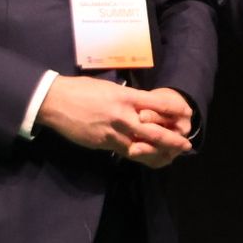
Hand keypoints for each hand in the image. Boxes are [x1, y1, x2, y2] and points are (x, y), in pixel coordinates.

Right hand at [36, 76, 194, 167]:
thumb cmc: (82, 90)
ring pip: (140, 146)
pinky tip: (146, 155)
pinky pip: (124, 151)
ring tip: (170, 155)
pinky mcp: (102, 143)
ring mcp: (112, 132)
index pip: (158, 103)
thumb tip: (144, 104)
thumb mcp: (109, 87)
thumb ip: (127, 96)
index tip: (187, 114)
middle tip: (185, 144)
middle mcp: (122, 115)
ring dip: (158, 152)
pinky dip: (137, 154)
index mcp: (125, 96)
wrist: (55, 102)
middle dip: (172, 139)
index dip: (175, 110)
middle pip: (153, 130)